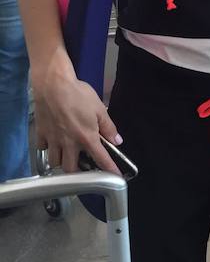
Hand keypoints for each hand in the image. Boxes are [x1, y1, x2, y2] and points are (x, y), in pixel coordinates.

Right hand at [33, 56, 122, 175]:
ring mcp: (53, 140)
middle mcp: (69, 143)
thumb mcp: (99, 108)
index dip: (110, 169)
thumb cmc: (78, 94)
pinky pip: (43, 149)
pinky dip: (48, 149)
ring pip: (55, 162)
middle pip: (71, 169)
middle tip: (84, 166)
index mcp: (86, 137)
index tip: (116, 177)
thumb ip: (108, 127)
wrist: (53, 84)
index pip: (101, 159)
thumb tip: (117, 140)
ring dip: (62, 162)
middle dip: (78, 172)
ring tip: (67, 155)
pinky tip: (53, 142)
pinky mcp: (40, 134)